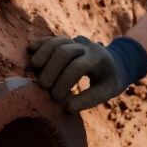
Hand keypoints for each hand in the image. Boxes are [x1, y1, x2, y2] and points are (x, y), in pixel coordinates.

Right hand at [27, 35, 146, 111]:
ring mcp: (75, 41)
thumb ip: (90, 99)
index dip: (64, 82)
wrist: (116, 61)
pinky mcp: (66, 40)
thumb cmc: (110, 79)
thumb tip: (68, 108)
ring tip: (34, 69)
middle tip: (44, 86)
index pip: (77, 66)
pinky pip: (51, 38)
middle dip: (52, 69)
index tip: (57, 98)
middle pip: (64, 51)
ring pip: (56, 42)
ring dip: (43, 54)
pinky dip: (40, 43)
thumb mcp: (108, 91)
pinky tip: (30, 50)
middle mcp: (86, 46)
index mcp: (98, 58)